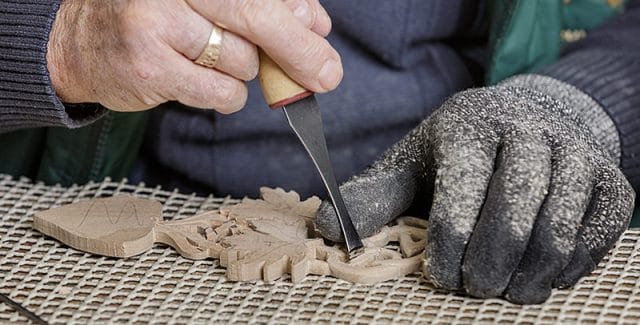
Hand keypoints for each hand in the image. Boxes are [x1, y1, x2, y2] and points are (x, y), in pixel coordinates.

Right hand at [46, 0, 341, 111]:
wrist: (81, 41)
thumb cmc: (154, 17)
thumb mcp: (204, 1)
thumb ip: (261, 7)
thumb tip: (315, 24)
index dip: (297, 12)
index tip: (320, 30)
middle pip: (256, 15)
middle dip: (299, 50)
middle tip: (326, 74)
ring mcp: (157, 23)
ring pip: (242, 61)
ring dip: (243, 71)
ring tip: (210, 60)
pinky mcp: (151, 67)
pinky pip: (222, 93)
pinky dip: (227, 95)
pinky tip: (204, 83)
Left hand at [315, 76, 634, 303]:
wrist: (525, 125)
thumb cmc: (457, 155)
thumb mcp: (410, 167)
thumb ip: (372, 196)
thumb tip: (324, 227)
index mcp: (470, 123)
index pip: (461, 194)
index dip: (449, 249)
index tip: (441, 279)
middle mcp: (529, 129)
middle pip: (515, 216)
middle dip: (489, 268)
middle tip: (474, 289)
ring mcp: (576, 152)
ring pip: (558, 231)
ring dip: (528, 277)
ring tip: (505, 291)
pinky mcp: (610, 179)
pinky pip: (596, 237)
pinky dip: (567, 269)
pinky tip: (539, 275)